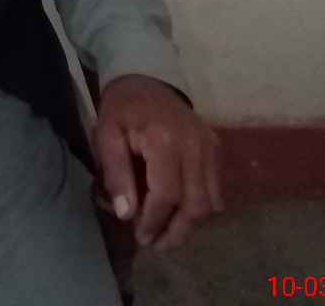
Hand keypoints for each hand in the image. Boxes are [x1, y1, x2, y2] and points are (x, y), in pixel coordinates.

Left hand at [93, 74, 222, 251]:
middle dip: (178, 232)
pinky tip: (180, 211)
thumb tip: (127, 215)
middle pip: (197, 204)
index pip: (166, 195)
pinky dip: (202, 206)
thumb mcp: (107, 136)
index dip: (154, 222)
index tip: (141, 237)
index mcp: (165, 140)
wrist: (146, 78)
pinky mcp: (217, 148)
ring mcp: (210, 146)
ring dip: (192, 224)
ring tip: (168, 233)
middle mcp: (195, 145)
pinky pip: (217, 189)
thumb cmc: (122, 109)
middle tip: (158, 245)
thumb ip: (116, 174)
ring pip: (212, 202)